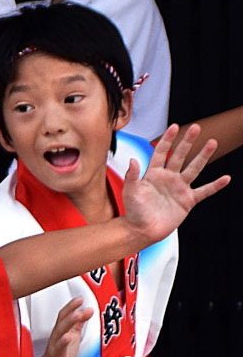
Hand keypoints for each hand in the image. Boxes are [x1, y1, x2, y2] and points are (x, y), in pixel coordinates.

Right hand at [25, 298, 92, 356]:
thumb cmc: (61, 353)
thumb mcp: (72, 334)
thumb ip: (78, 322)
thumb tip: (88, 308)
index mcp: (60, 332)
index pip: (63, 317)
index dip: (70, 308)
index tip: (80, 299)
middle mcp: (56, 341)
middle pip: (61, 328)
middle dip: (68, 320)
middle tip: (79, 312)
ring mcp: (56, 354)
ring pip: (58, 346)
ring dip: (62, 341)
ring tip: (69, 336)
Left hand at [119, 124, 230, 242]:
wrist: (142, 229)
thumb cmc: (133, 210)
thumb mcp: (130, 191)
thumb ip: (132, 175)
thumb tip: (133, 160)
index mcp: (153, 173)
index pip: (161, 152)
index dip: (167, 139)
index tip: (174, 126)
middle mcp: (168, 178)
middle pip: (180, 156)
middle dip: (187, 142)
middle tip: (196, 127)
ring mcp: (179, 188)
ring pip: (194, 168)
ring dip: (203, 156)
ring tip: (212, 142)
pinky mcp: (188, 200)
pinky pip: (204, 191)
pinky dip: (215, 185)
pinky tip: (226, 178)